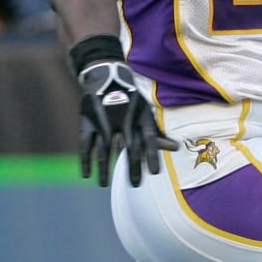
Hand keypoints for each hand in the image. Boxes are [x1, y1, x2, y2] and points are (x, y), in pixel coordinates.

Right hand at [78, 59, 178, 186]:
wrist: (105, 75)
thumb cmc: (130, 99)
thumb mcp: (144, 112)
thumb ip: (156, 133)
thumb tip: (176, 147)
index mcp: (140, 116)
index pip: (149, 138)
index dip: (153, 155)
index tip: (155, 173)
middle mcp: (123, 119)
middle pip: (129, 147)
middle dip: (133, 166)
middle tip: (135, 185)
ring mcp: (103, 120)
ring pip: (105, 149)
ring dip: (105, 169)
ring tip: (104, 185)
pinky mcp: (87, 121)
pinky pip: (86, 145)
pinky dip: (86, 161)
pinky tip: (87, 175)